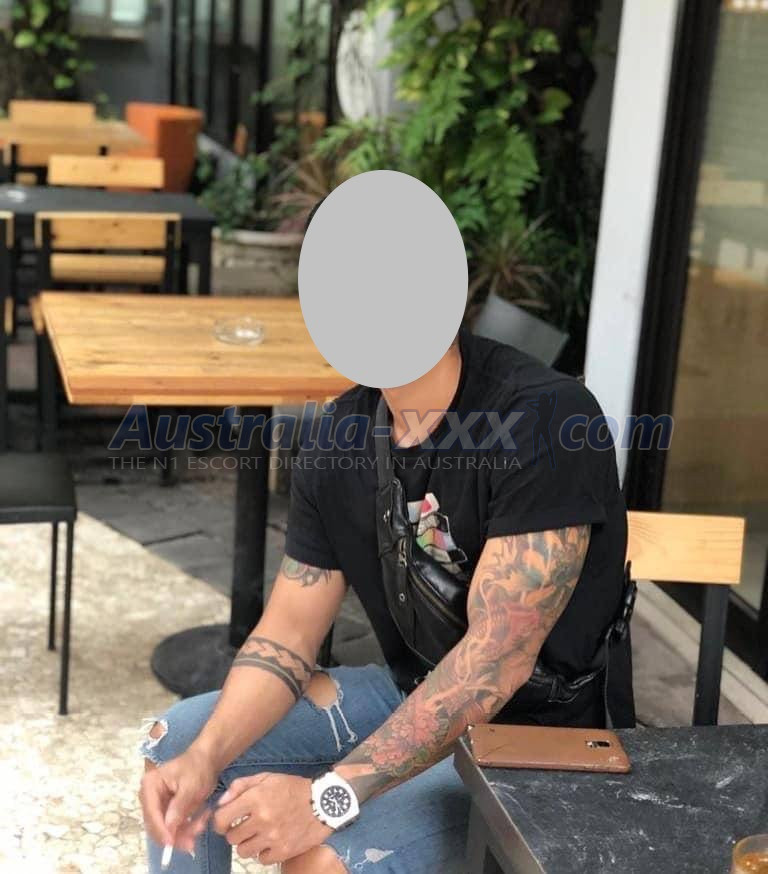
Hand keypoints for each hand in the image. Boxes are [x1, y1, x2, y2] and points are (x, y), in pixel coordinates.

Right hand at [139, 746, 217, 853]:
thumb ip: (179, 806)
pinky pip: (174, 828)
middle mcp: (149, 798)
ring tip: (203, 823)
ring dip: (184, 833)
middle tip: (193, 841)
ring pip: (166, 830)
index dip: (160, 830)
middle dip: (175, 834)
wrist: (207, 760)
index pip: (151, 813)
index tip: (171, 843)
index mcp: (150, 786)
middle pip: (156, 826)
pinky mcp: (167, 813)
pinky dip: (188, 829)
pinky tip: (201, 820)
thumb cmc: (197, 767)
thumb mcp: (191, 785)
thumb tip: (169, 827)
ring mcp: (158, 806)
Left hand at [213, 773, 331, 864]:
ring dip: (248, 843)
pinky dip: (263, 852)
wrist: (323, 802)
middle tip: (246, 826)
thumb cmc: (292, 787)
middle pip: (231, 837)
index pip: (221, 819)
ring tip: (258, 834)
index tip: (226, 821)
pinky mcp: (283, 851)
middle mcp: (262, 819)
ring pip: (243, 851)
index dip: (220, 822)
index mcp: (255, 799)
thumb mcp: (266, 777)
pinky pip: (261, 859)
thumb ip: (240, 786)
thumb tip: (221, 803)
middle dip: (235, 831)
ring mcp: (272, 837)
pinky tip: (270, 841)